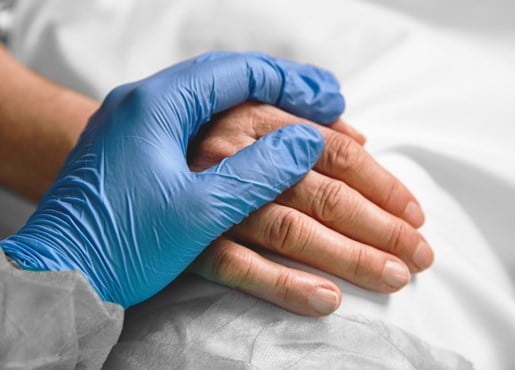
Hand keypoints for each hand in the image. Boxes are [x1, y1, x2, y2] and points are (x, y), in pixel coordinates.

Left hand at [0, 52, 344, 307]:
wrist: (57, 274)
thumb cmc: (121, 245)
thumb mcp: (199, 212)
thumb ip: (258, 173)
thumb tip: (306, 142)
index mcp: (156, 106)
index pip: (237, 73)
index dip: (292, 82)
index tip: (331, 99)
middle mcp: (143, 105)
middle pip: (227, 81)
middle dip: (282, 90)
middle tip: (328, 105)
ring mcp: (137, 127)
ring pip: (213, 102)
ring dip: (260, 108)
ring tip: (303, 120)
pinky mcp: (136, 152)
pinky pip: (197, 125)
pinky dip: (235, 130)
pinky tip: (256, 141)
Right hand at [188, 103, 432, 315]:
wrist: (126, 164)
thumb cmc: (203, 140)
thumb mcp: (250, 117)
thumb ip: (305, 126)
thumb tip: (361, 141)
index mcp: (258, 120)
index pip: (336, 154)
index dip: (383, 185)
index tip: (415, 214)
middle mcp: (237, 157)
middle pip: (325, 195)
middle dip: (380, 227)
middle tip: (418, 254)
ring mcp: (212, 201)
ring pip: (293, 232)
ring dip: (348, 257)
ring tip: (391, 276)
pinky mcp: (190, 242)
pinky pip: (240, 267)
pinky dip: (285, 286)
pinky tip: (328, 301)